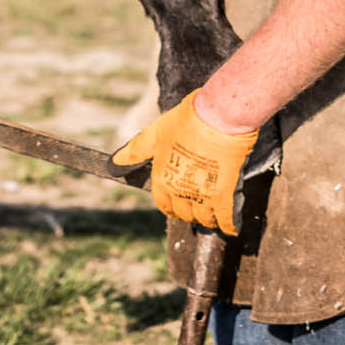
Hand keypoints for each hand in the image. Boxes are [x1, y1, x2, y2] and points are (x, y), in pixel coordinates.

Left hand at [112, 91, 257, 235]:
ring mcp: (203, 195)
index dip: (170, 206)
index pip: (163, 204)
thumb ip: (136, 150)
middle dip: (189, 212)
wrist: (218, 116)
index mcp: (163, 178)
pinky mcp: (224, 195)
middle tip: (197, 207)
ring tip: (214, 213)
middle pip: (184, 213)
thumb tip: (113, 163)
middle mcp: (180, 192)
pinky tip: (231, 227)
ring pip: (204, 218)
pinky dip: (229, 226)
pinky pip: (226, 219)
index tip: (177, 205)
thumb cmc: (187, 120)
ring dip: (208, 219)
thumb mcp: (155, 132)